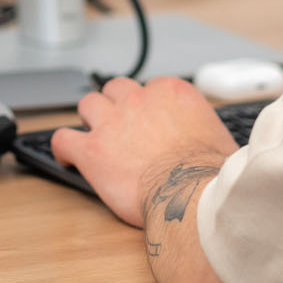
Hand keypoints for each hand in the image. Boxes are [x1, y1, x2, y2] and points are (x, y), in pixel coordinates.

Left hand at [51, 76, 237, 228]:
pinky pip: (62, 139)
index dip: (146, 106)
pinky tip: (67, 157)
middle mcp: (138, 100)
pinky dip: (62, 147)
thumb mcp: (220, 139)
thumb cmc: (211, 175)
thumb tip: (211, 142)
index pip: (150, 88)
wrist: (192, 195)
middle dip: (115, 104)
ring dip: (90, 119)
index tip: (148, 120)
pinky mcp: (91, 149)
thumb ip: (205, 129)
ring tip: (94, 135)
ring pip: (88, 104)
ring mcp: (111, 122)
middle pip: (115, 89)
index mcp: (170, 92)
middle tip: (118, 125)